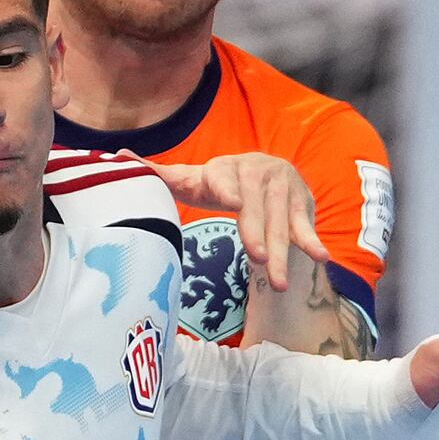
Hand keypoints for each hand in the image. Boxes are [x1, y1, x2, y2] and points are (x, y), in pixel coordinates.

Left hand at [158, 153, 331, 290]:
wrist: (264, 172)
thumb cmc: (219, 182)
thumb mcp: (190, 178)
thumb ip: (158, 173)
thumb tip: (118, 157)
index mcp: (224, 167)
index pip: (223, 178)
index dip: (228, 188)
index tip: (233, 202)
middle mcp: (256, 171)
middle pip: (255, 206)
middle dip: (257, 232)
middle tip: (258, 259)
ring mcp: (282, 185)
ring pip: (280, 222)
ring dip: (284, 252)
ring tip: (278, 283)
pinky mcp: (301, 200)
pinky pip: (305, 224)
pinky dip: (312, 240)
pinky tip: (320, 258)